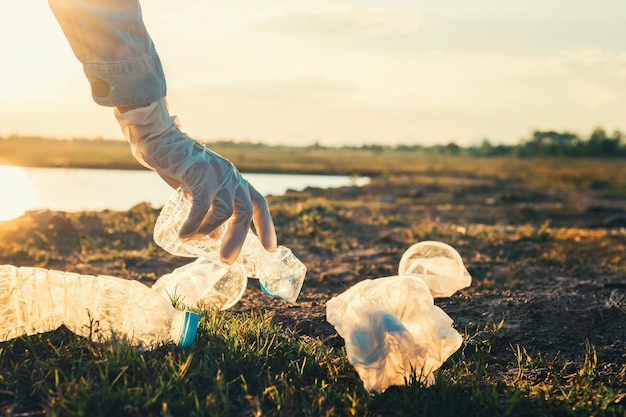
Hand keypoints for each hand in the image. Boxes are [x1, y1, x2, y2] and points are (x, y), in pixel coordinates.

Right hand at [115, 99, 275, 263]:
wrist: (161, 141)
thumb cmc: (181, 168)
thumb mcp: (201, 191)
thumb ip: (210, 211)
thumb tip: (213, 237)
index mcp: (236, 181)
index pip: (259, 204)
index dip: (266, 226)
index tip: (270, 249)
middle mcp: (232, 177)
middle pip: (244, 212)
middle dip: (238, 239)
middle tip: (227, 260)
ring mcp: (217, 175)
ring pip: (224, 211)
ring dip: (208, 231)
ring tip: (191, 239)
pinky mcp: (199, 175)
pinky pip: (201, 206)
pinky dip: (193, 224)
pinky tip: (183, 236)